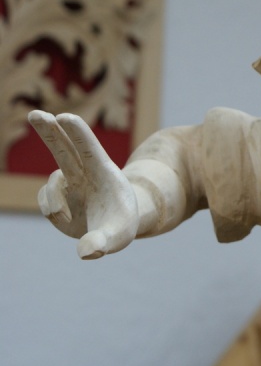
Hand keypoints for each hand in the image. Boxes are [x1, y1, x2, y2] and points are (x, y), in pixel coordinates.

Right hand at [28, 110, 138, 258]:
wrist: (114, 224)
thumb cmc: (121, 225)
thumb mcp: (118, 236)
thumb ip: (104, 242)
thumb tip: (87, 252)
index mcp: (104, 173)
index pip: (89, 149)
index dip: (77, 134)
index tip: (66, 118)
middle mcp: (84, 172)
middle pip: (63, 147)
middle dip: (48, 130)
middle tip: (35, 113)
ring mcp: (69, 181)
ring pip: (51, 182)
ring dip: (54, 201)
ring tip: (70, 218)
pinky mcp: (57, 193)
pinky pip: (46, 202)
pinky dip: (53, 212)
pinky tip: (68, 218)